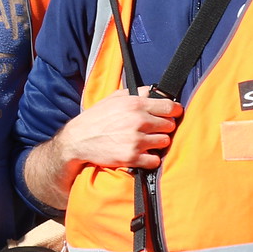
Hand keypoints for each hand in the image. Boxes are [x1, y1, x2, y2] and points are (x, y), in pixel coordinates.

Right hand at [22, 89, 182, 210]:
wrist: (78, 140)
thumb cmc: (96, 118)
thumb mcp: (114, 98)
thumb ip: (136, 93)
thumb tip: (154, 91)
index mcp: (135, 104)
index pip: (170, 107)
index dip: (174, 111)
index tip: (173, 115)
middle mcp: (138, 121)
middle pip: (169, 126)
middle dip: (164, 128)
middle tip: (154, 130)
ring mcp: (135, 141)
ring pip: (164, 143)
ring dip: (157, 143)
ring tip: (146, 142)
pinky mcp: (132, 157)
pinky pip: (155, 160)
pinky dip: (150, 159)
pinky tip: (141, 154)